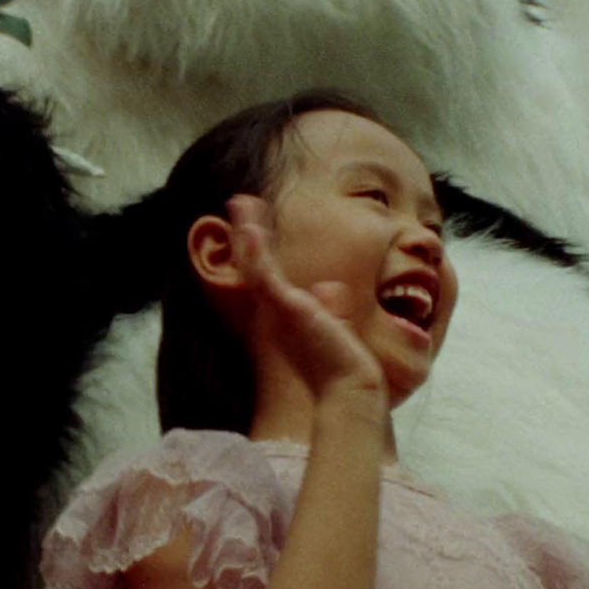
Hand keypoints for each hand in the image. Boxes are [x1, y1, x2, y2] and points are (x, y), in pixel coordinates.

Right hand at [228, 195, 387, 404]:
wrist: (348, 386)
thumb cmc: (343, 365)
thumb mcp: (335, 327)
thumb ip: (331, 307)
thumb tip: (329, 287)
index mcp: (284, 316)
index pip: (266, 275)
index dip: (257, 249)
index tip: (254, 224)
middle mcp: (273, 312)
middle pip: (253, 265)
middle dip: (246, 233)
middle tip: (240, 202)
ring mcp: (276, 310)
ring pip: (253, 264)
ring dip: (247, 231)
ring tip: (241, 202)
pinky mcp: (284, 308)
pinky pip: (264, 274)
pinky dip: (255, 251)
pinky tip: (249, 229)